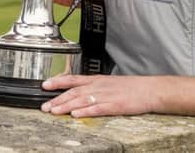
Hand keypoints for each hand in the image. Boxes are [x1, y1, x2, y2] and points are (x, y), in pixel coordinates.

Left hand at [40, 74, 160, 117]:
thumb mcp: (109, 82)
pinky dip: (86, 111)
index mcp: (98, 80)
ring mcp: (107, 95)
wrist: (150, 89)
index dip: (58, 81)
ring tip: (54, 111)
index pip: (73, 79)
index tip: (44, 85)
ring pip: (82, 100)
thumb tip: (79, 92)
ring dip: (66, 106)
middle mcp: (99, 86)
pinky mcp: (115, 105)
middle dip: (57, 99)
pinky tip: (76, 115)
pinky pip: (98, 108)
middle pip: (74, 92)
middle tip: (44, 106)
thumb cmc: (131, 87)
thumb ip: (94, 87)